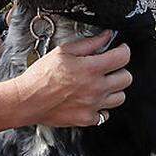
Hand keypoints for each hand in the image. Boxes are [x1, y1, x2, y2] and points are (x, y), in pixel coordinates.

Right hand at [9, 29, 130, 127]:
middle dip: (120, 70)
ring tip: (101, 85)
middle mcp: (96, 88)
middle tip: (109, 68)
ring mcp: (93, 105)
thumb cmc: (41, 75)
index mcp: (90, 68)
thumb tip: (107, 36)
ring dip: (113, 89)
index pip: (123, 57)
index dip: (124, 50)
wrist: (28, 100)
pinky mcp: (87, 118)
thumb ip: (89, 43)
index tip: (119, 49)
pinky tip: (92, 100)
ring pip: (120, 97)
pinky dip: (102, 108)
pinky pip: (105, 114)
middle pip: (126, 78)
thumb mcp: (63, 51)